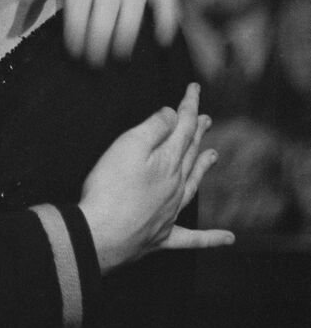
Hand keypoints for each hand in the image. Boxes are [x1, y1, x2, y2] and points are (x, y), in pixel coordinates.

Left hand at [17, 0, 178, 65]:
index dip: (76, 37)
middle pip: (105, 18)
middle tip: (92, 64)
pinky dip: (165, 23)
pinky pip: (167, 1)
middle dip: (98, 48)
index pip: (78, 9)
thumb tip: (21, 11)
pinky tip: (159, 40)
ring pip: (133, 16)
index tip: (73, 53)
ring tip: (116, 58)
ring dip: (125, 43)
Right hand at [79, 83, 233, 272]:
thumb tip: (174, 114)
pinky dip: (211, 238)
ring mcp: (170, 213)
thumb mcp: (129, 145)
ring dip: (203, 167)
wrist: (101, 234)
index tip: (194, 89)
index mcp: (167, 162)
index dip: (189, 106)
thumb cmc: (110, 188)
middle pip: (190, 153)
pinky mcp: (161, 236)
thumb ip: (154, 128)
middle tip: (206, 119)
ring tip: (213, 155)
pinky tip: (228, 238)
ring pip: (193, 185)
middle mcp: (175, 186)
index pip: (183, 127)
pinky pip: (193, 238)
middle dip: (197, 132)